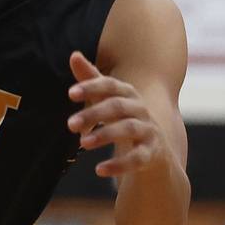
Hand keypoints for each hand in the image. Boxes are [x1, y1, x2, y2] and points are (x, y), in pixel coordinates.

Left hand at [66, 51, 167, 176]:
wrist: (155, 150)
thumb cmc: (124, 119)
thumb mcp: (108, 100)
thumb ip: (92, 80)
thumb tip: (73, 55)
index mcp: (128, 93)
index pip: (110, 85)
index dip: (92, 87)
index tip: (71, 93)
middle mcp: (140, 109)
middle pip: (117, 107)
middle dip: (93, 114)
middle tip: (69, 124)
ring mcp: (149, 131)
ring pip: (128, 129)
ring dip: (104, 135)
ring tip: (82, 143)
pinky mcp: (152, 153)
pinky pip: (137, 158)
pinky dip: (119, 165)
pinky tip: (99, 170)